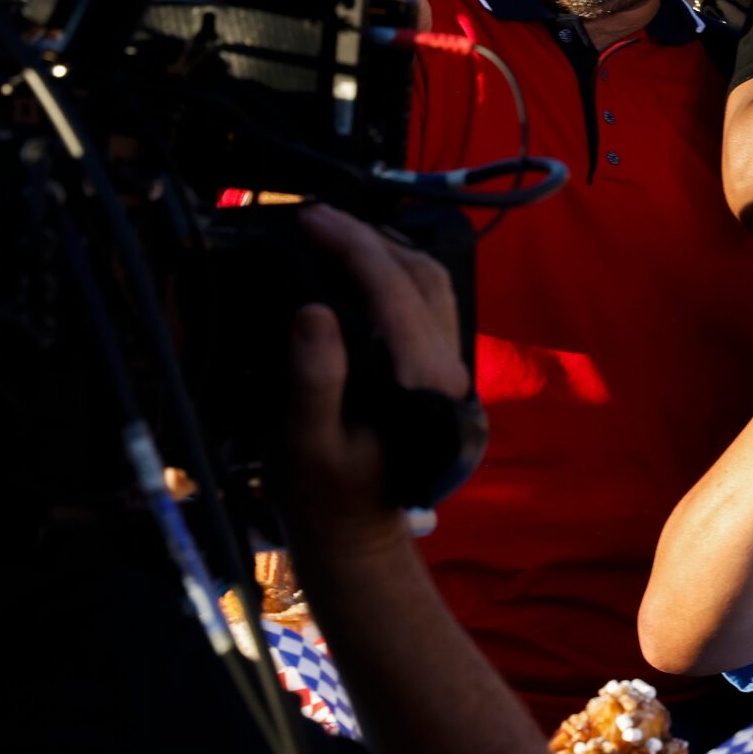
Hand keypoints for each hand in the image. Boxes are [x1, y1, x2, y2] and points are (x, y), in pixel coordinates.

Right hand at [273, 205, 469, 557]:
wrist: (357, 536)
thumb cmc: (323, 495)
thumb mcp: (302, 443)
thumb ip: (313, 378)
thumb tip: (313, 309)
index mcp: (422, 382)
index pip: (394, 290)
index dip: (353, 246)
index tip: (309, 217)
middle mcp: (448, 367)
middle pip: (421, 276)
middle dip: (370, 238)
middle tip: (315, 218)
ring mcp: (449, 367)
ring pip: (432, 284)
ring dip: (387, 250)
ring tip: (334, 233)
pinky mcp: (438, 370)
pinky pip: (427, 302)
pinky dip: (396, 273)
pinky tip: (360, 267)